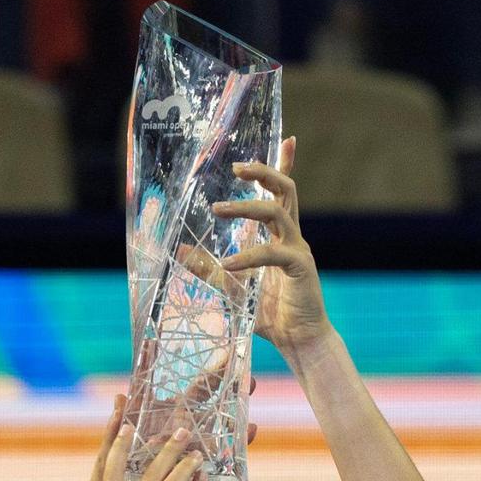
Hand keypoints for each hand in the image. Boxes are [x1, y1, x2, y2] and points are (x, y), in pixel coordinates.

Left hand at [206, 139, 330, 358]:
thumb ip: (210, 269)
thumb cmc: (271, 315)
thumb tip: (180, 251)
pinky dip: (249, 257)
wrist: (300, 342)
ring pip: (277, 212)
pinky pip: (272, 253)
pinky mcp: (300, 268)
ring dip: (247, 207)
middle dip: (263, 173)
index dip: (286, 165)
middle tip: (236, 169)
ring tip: (219, 210)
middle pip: (284, 191)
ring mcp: (298, 250)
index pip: (284, 194)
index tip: (289, 138)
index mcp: (281, 236)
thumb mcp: (233, 288)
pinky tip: (228, 264)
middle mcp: (292, 237)